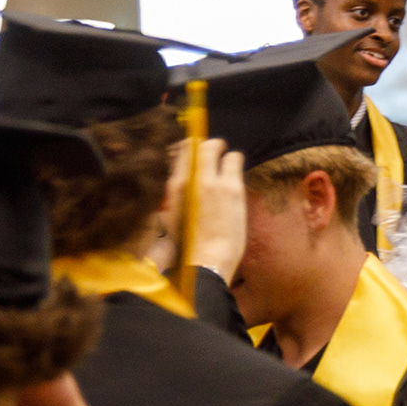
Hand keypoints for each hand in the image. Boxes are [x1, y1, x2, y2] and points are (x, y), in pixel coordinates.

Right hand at [182, 138, 246, 286]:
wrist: (205, 261)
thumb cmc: (189, 246)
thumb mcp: (170, 219)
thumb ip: (174, 197)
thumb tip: (180, 183)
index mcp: (171, 188)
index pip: (177, 153)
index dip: (188, 148)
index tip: (195, 151)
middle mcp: (187, 179)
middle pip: (194, 145)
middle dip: (206, 144)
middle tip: (214, 149)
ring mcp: (209, 180)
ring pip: (215, 147)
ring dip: (222, 152)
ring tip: (226, 161)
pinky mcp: (230, 186)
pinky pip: (234, 158)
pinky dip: (235, 160)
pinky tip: (235, 168)